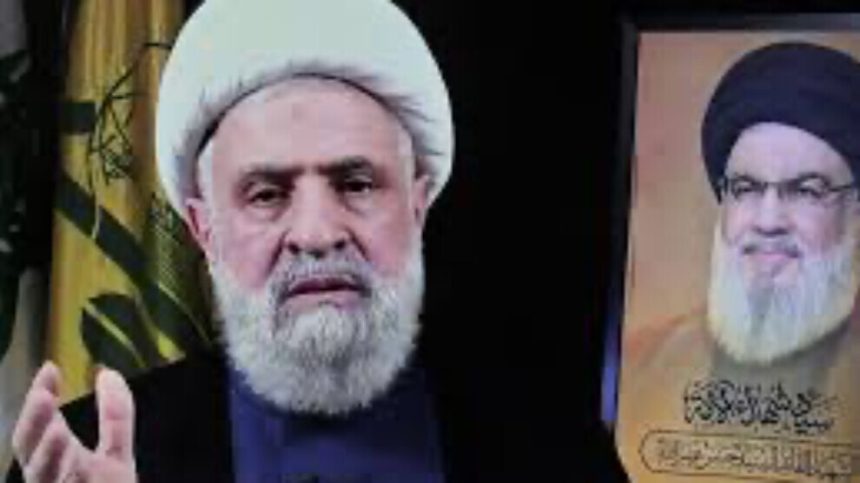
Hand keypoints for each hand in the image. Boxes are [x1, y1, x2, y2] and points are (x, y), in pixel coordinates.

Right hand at [11, 362, 137, 482]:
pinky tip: (74, 467)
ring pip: (42, 478)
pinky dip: (59, 477)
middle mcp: (49, 480)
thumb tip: (107, 372)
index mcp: (57, 461)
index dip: (40, 397)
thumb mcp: (115, 456)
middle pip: (31, 451)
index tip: (50, 368)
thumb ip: (114, 417)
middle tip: (45, 396)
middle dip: (35, 424)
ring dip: (47, 457)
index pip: (41, 425)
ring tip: (58, 432)